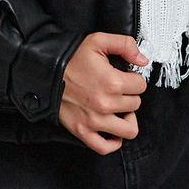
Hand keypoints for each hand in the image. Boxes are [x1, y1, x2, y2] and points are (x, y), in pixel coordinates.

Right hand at [59, 32, 147, 154]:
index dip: (133, 79)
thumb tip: (142, 60)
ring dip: (127, 119)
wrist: (45, 74)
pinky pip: (106, 147)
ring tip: (118, 110)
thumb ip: (125, 44)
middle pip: (135, 105)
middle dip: (129, 96)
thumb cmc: (70, 59)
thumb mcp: (98, 41)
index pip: (141, 86)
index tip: (123, 77)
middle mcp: (105, 104)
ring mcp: (94, 121)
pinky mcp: (83, 132)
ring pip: (129, 129)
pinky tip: (112, 130)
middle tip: (117, 90)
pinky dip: (113, 142)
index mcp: (112, 82)